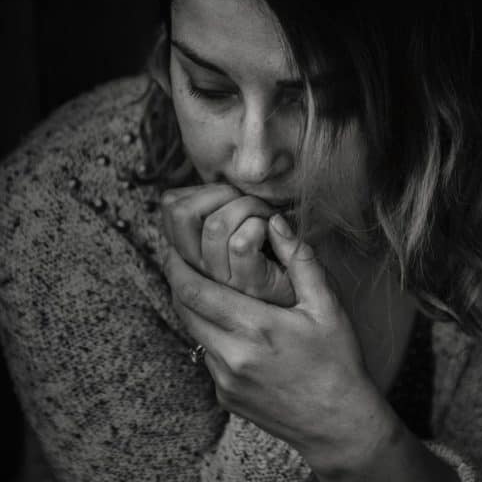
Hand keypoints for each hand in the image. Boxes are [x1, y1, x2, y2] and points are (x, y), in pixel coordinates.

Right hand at [160, 184, 294, 305]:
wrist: (311, 296)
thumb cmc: (277, 256)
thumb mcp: (237, 231)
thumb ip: (217, 211)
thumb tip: (204, 186)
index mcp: (192, 252)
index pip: (170, 207)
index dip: (201, 189)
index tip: (229, 197)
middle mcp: (200, 269)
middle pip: (181, 213)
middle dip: (220, 191)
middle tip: (247, 200)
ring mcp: (223, 280)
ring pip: (216, 226)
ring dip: (248, 207)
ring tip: (267, 215)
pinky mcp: (250, 285)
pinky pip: (241, 244)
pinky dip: (262, 226)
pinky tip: (275, 230)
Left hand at [162, 212, 383, 464]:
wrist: (339, 425)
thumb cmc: (338, 362)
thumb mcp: (328, 307)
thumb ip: (300, 260)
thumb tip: (275, 222)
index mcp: (256, 327)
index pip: (194, 290)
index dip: (177, 265)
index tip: (174, 246)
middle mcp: (232, 356)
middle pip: (183, 310)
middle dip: (177, 281)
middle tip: (178, 257)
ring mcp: (224, 380)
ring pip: (193, 333)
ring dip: (193, 309)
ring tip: (202, 285)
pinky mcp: (224, 397)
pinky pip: (207, 357)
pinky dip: (211, 335)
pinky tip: (230, 326)